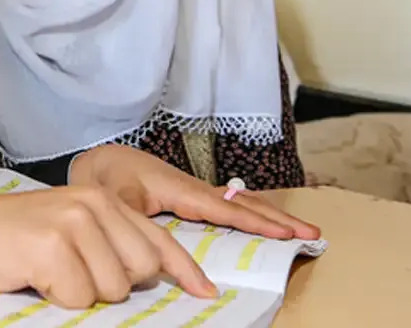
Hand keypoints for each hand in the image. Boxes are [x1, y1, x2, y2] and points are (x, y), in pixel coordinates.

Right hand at [0, 186, 218, 307]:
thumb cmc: (12, 235)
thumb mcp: (69, 225)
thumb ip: (109, 240)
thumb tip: (152, 274)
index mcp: (102, 197)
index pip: (157, 238)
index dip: (183, 270)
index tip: (204, 292)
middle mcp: (92, 204)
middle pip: (140, 272)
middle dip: (111, 285)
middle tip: (72, 271)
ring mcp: (73, 224)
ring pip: (110, 290)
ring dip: (80, 293)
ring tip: (48, 271)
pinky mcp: (52, 247)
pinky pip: (76, 298)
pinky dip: (56, 298)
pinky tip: (33, 275)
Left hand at [71, 144, 321, 240]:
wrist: (98, 160)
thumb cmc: (106, 178)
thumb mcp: (115, 201)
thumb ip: (135, 223)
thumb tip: (153, 250)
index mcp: (181, 189)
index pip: (226, 209)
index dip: (256, 222)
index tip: (286, 233)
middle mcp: (195, 188)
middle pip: (245, 203)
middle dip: (279, 219)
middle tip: (313, 233)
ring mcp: (196, 191)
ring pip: (242, 202)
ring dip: (271, 215)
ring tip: (301, 230)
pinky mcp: (191, 196)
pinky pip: (230, 204)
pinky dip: (254, 212)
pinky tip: (266, 222)